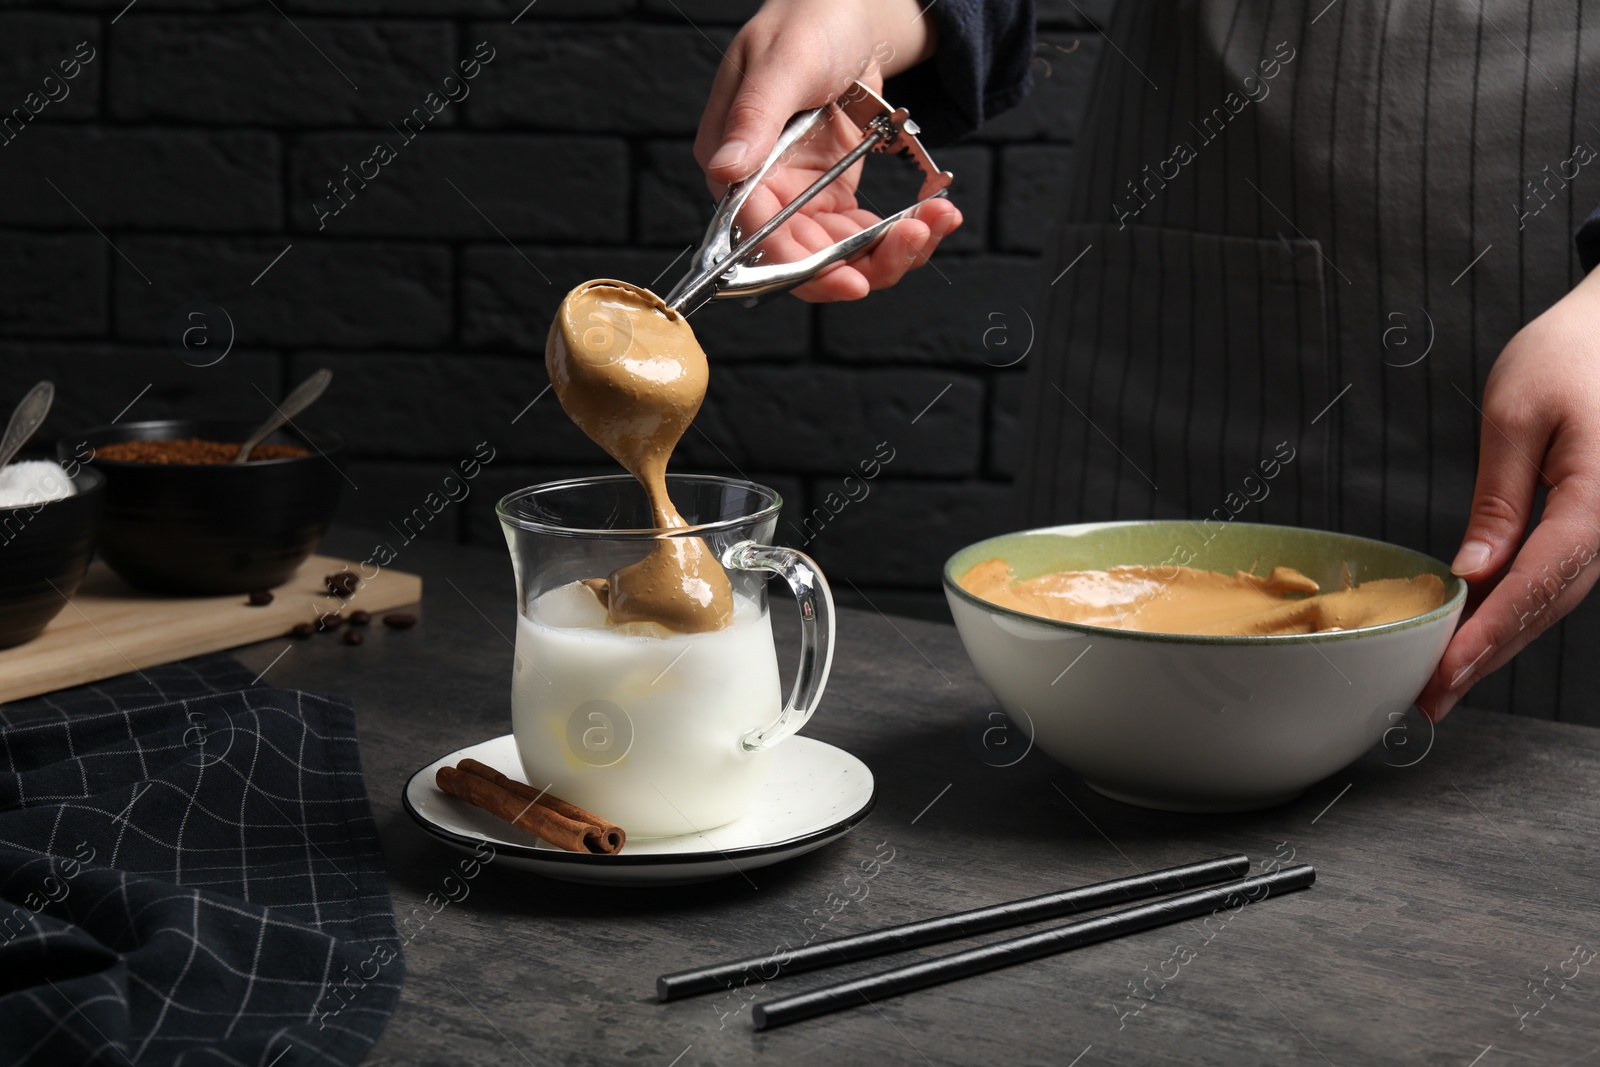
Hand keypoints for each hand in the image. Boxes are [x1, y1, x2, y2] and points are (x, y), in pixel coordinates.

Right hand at [694, 0, 963, 300]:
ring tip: (939, 218)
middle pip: (805, 259)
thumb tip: (725, 170)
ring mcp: (800, 200)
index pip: (759, 236)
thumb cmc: (806, 22)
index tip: (851, 281)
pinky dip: (906, 230)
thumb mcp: (783, 63)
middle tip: (916, 236)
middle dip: (865, 261)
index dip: (801, 268)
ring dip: (894, 250)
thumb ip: (755, 117)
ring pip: (842, 256)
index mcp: (735, 166)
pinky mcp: (835, 198)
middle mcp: (763, 194)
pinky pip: (866, 235)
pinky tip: (938, 211)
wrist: (846, 11)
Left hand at [1416, 266, 1599, 720]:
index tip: (1445, 672)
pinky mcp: (1599, 521)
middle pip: (1548, 606)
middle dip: (1487, 656)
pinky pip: (1560, 576)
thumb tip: (1475, 572)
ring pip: (1556, 599)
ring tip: (1444, 680)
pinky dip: (1517, 608)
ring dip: (1501, 642)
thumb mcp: (1516, 414)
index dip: (1489, 635)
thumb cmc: (1571, 352)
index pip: (1539, 583)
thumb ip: (1499, 499)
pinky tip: (1478, 631)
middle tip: (1429, 699)